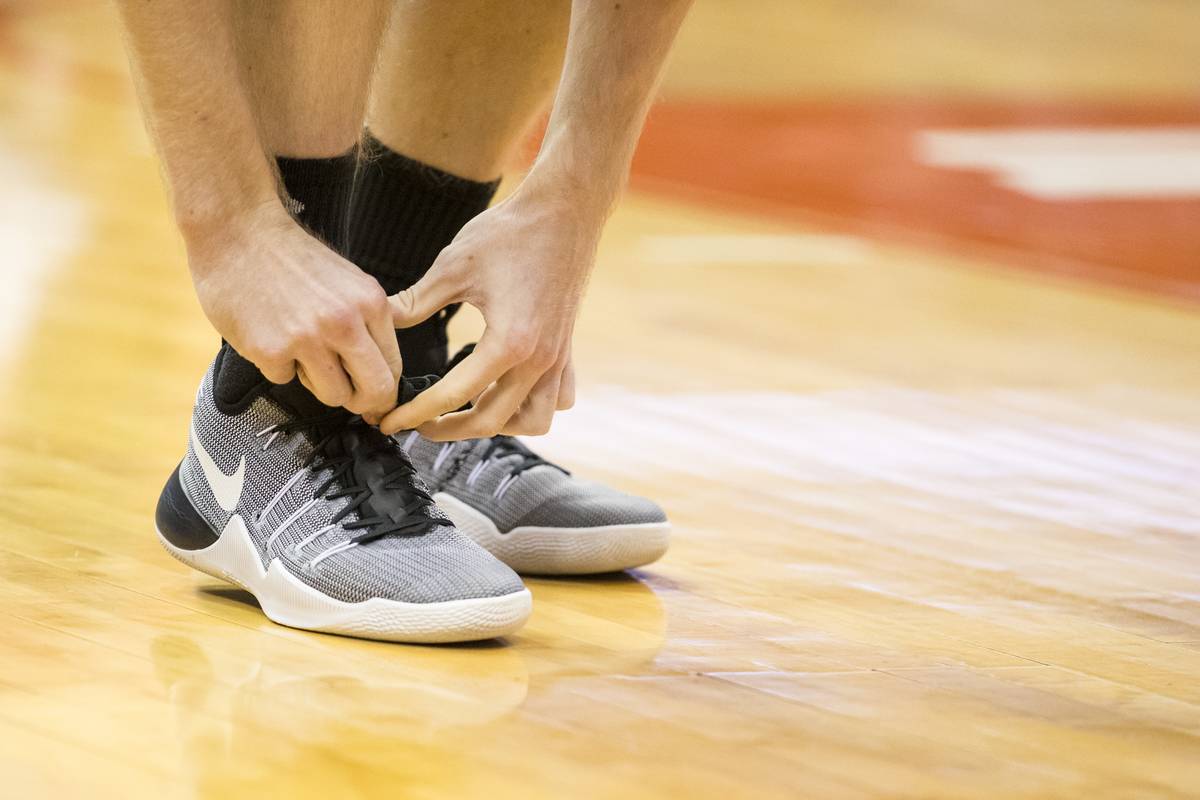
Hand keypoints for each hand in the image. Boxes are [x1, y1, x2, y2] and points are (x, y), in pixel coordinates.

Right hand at [187, 203, 402, 416]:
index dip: (384, 390)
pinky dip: (277, 365)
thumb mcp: (351, 280)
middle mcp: (345, 324)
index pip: (394, 367)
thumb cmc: (293, 258)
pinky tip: (268, 334)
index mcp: (370, 304)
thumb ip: (374, 319)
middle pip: (374, 391)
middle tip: (349, 396)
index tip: (374, 400)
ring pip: (333, 396)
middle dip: (364, 402)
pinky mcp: (270, 351)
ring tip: (300, 350)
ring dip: (317, 383)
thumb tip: (391, 364)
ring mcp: (307, 339)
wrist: (237, 231)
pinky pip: (285, 380)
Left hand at [379, 187, 587, 438]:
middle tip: (416, 423)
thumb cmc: (511, 233)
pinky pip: (559, 398)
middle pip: (490, 420)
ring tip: (466, 413)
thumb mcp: (453, 265)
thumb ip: (415, 301)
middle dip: (447, 429)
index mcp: (509, 342)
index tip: (390, 420)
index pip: (454, 396)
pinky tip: (509, 393)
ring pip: (534, 421)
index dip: (415, 413)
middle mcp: (539, 359)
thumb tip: (381, 322)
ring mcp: (558, 356)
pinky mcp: (566, 348)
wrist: (565, 209)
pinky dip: (533, 406)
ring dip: (499, 425)